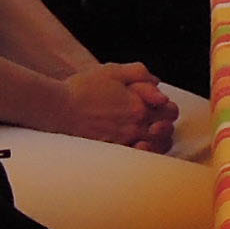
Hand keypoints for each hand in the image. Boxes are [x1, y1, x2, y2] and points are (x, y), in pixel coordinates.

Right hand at [58, 61, 178, 151]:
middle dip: (165, 125)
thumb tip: (159, 84)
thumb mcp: (113, 70)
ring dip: (157, 140)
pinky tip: (136, 145)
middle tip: (155, 120)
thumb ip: (140, 73)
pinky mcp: (113, 151)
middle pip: (166, 132)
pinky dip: (142, 153)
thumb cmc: (84, 87)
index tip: (158, 104)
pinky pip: (137, 158)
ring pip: (155, 148)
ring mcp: (124, 141)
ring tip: (148, 133)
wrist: (58, 108)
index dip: (168, 107)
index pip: (171, 112)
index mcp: (139, 106)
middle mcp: (135, 127)